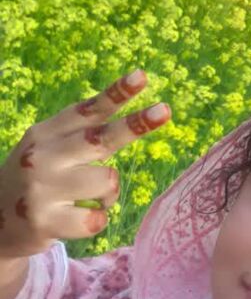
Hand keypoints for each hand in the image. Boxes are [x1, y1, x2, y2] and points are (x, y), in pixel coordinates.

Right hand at [0, 68, 170, 257]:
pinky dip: (97, 220)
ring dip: (107, 195)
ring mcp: (41, 188)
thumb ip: (81, 136)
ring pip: (107, 182)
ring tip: (84, 200)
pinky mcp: (44, 221)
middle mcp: (41, 156)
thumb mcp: (48, 151)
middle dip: (135, 125)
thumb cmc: (37, 182)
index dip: (116, 94)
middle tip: (165, 111)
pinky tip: (75, 219)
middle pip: (100, 138)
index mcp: (45, 133)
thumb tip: (133, 120)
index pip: (86, 110)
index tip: (142, 77)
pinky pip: (97, 219)